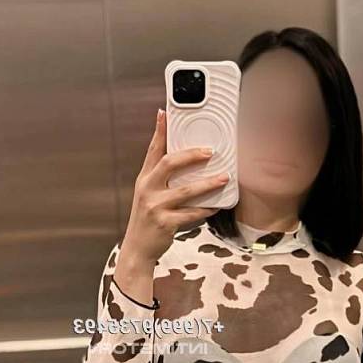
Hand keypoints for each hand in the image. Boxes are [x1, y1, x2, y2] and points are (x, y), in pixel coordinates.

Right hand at [120, 108, 227, 265]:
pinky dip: (205, 209)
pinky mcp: (165, 223)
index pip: (152, 150)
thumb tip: (186, 162)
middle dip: (191, 154)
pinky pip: (191, 213)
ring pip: (186, 190)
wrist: (138, 249)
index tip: (164, 113)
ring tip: (224, 178)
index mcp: (144, 180)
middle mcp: (147, 189)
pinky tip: (216, 206)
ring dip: (208, 183)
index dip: (159, 131)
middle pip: (169, 163)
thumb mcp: (148, 196)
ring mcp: (155, 206)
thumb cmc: (147, 220)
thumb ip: (161, 179)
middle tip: (210, 151)